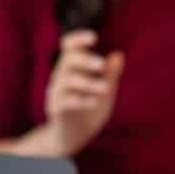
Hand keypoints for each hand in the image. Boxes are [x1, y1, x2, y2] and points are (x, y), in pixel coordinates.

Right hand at [41, 30, 123, 155]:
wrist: (75, 136)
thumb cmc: (89, 108)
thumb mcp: (105, 90)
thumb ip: (111, 74)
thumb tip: (118, 54)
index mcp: (72, 68)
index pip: (69, 46)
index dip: (78, 39)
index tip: (94, 37)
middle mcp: (61, 77)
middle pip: (67, 60)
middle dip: (84, 60)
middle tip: (101, 65)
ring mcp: (56, 93)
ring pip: (66, 81)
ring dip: (87, 83)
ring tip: (106, 88)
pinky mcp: (56, 110)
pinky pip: (65, 102)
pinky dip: (80, 100)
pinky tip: (95, 102)